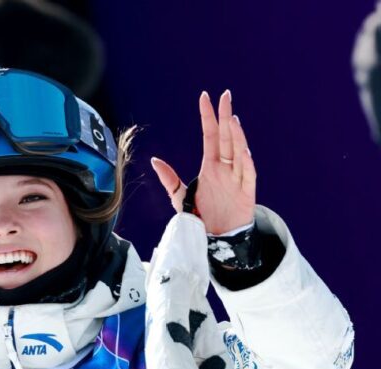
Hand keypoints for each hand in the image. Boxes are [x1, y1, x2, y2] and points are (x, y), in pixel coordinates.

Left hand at [150, 90, 256, 234]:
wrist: (216, 239)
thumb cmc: (201, 217)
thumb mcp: (180, 198)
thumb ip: (169, 179)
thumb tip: (154, 160)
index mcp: (210, 167)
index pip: (210, 136)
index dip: (208, 117)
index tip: (205, 97)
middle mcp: (225, 169)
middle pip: (226, 138)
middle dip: (225, 117)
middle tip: (225, 96)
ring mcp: (237, 179)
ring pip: (238, 153)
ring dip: (236, 137)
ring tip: (232, 120)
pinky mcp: (246, 193)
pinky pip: (248, 176)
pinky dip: (246, 164)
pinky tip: (244, 151)